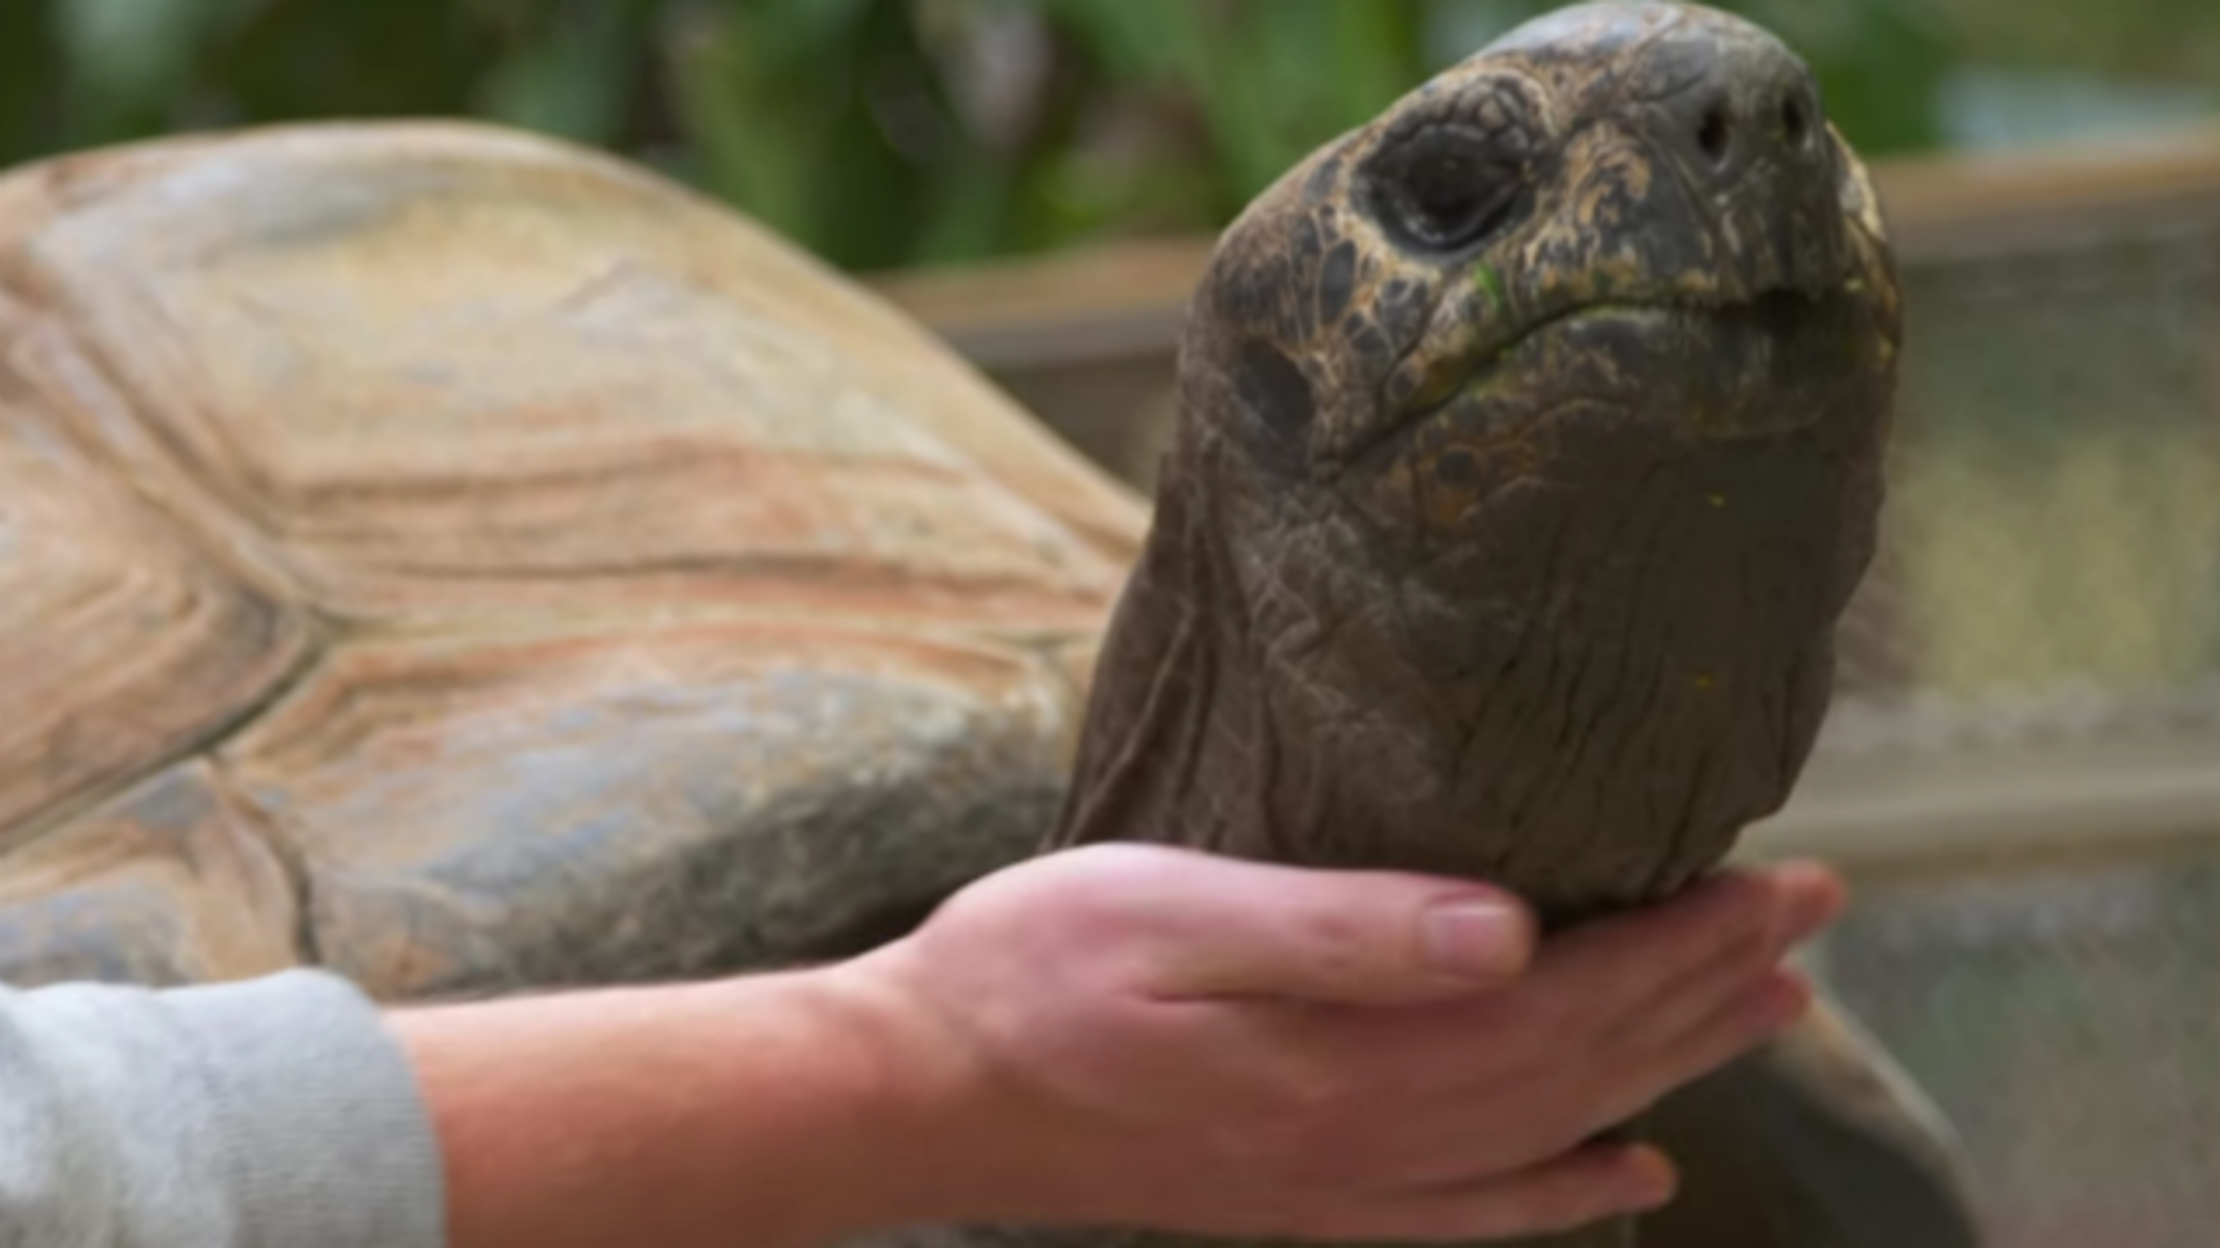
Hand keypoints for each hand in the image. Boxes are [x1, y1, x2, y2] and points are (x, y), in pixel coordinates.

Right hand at [846, 844, 1842, 1242]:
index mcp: (1347, 1064)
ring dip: (1664, 1072)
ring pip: (1546, 1134)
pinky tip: (1629, 1177)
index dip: (1682, 945)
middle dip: (1705, 991)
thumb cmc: (1027, 975)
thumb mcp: (1171, 918)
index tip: (1779, 882)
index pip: (1564, 1001)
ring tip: (1761, 1014)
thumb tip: (1515, 932)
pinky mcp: (1299, 1201)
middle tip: (1810, 922)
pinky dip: (1566, 1196)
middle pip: (1580, 1070)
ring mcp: (1335, 1188)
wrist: (915, 1097)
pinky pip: (1470, 1214)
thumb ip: (1344, 930)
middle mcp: (1365, 1144)